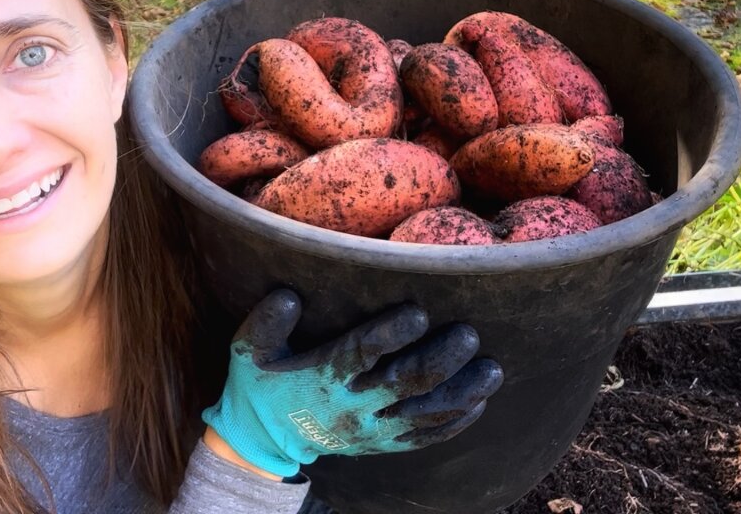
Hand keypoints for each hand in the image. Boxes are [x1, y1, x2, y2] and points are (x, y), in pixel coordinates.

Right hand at [202, 289, 502, 477]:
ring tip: (492, 370)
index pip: (360, 354)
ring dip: (462, 392)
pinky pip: (425, 438)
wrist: (264, 439)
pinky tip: (481, 401)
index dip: (390, 334)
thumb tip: (289, 297)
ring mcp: (371, 429)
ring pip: (425, 413)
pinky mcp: (383, 443)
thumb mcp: (248, 352)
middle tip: (469, 334)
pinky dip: (456, 422)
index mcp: (322, 376)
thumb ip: (265, 324)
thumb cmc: (261, 383)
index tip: (418, 312)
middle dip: (441, 360)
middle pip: (404, 384)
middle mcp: (352, 405)